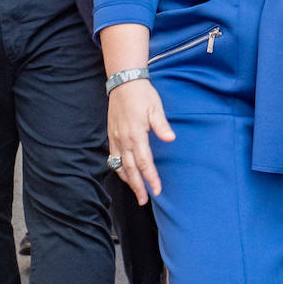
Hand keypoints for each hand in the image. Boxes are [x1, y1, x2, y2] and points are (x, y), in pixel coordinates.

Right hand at [107, 78, 175, 205]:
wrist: (123, 82)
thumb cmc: (142, 95)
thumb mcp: (156, 107)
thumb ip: (161, 125)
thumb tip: (171, 138)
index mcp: (136, 135)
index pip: (144, 163)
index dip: (151, 178)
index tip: (157, 190)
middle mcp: (124, 140)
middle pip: (130, 169)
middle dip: (138, 186)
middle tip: (145, 200)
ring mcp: (116, 138)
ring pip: (120, 166)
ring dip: (128, 180)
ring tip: (136, 192)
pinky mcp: (112, 135)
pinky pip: (113, 158)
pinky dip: (118, 169)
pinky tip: (124, 174)